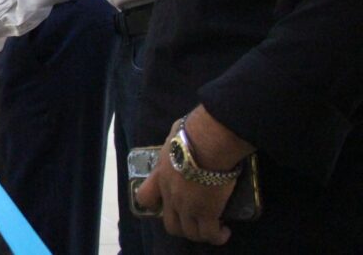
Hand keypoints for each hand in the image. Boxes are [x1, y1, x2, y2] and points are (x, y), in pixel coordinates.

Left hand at [135, 106, 252, 244]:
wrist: (207, 142)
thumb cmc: (192, 133)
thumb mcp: (173, 138)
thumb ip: (174, 144)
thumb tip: (181, 135)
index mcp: (161, 177)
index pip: (145, 198)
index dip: (153, 204)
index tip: (166, 203)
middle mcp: (171, 195)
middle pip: (170, 224)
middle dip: (182, 226)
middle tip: (195, 221)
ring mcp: (187, 206)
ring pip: (190, 233)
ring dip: (201, 234)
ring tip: (212, 229)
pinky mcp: (207, 213)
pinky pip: (210, 234)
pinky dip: (217, 236)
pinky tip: (224, 231)